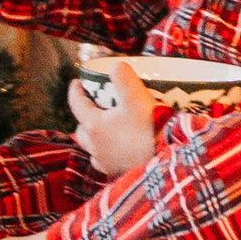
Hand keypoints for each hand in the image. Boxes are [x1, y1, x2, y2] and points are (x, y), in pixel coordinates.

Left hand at [69, 56, 158, 181]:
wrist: (165, 161)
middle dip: (85, 116)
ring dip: (95, 138)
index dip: (75, 91)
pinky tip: (120, 150)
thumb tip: (115, 66)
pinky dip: (109, 154)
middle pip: (82, 129)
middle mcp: (95, 146)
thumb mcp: (137, 97)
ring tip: (108, 129)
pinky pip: (106, 162)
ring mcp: (106, 162)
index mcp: (94, 125)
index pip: (76, 104)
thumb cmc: (148, 129)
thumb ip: (124, 78)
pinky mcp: (118, 173)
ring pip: (92, 148)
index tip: (77, 83)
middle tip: (96, 106)